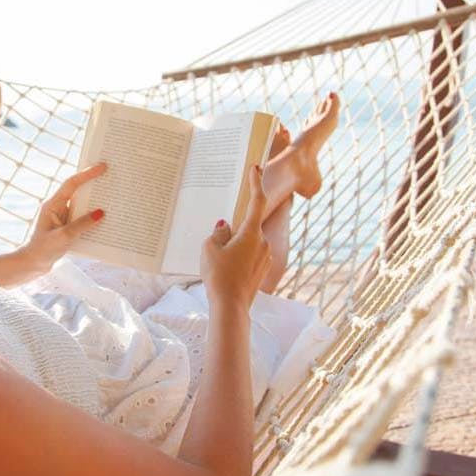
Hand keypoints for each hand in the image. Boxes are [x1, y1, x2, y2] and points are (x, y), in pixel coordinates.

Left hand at [21, 162, 107, 273]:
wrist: (32, 265)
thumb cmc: (43, 250)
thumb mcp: (64, 237)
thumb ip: (82, 224)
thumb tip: (101, 213)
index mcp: (53, 204)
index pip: (72, 184)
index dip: (87, 174)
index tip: (102, 167)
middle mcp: (57, 207)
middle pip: (78, 190)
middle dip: (93, 183)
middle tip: (111, 176)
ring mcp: (62, 217)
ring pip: (82, 204)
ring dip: (95, 201)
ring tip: (112, 196)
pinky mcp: (67, 226)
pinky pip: (82, 217)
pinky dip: (92, 216)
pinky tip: (105, 219)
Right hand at [199, 164, 271, 309]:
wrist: (231, 308)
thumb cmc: (219, 276)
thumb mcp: (210, 249)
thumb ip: (218, 232)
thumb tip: (225, 227)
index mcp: (251, 233)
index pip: (257, 201)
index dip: (255, 183)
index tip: (255, 168)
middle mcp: (263, 243)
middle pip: (246, 226)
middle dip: (231, 230)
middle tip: (216, 244)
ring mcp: (264, 258)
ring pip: (246, 243)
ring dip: (233, 246)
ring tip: (216, 262)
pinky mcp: (261, 271)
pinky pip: (248, 256)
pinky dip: (236, 258)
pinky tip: (224, 270)